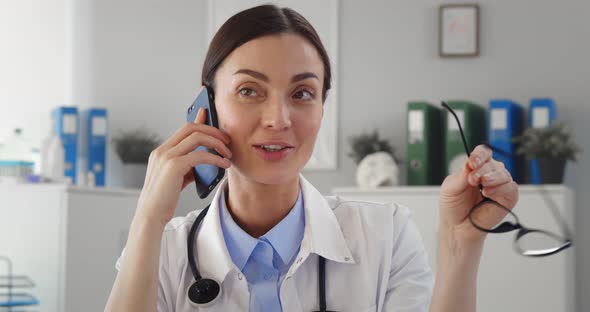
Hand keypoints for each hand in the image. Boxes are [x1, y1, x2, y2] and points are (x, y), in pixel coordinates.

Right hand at [133, 108, 231, 226]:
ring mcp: (166, 157)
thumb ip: (186, 167)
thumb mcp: (176, 179)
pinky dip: (216, 158)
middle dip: (212, 130)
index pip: (184, 128)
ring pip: (197, 137)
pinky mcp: (173, 166)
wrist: (150, 216)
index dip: (199, 120)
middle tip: (227, 140)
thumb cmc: (163, 201)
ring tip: (227, 153)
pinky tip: (224, 165)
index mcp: (161, 152)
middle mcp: (162, 151)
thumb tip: (205, 160)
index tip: (211, 116)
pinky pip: (200, 155)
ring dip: (216, 142)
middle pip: (191, 127)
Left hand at [439, 144, 518, 242]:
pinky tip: (489, 193)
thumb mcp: (450, 187)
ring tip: (482, 186)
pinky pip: (511, 188)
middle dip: (482, 170)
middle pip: (493, 163)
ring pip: (504, 173)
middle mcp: (489, 174)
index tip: (472, 163)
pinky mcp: (507, 198)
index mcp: (476, 168)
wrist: (456, 227)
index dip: (479, 155)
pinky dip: (501, 188)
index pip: (483, 153)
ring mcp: (499, 186)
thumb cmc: (453, 206)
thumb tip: (470, 163)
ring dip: (492, 178)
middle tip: (472, 180)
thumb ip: (461, 175)